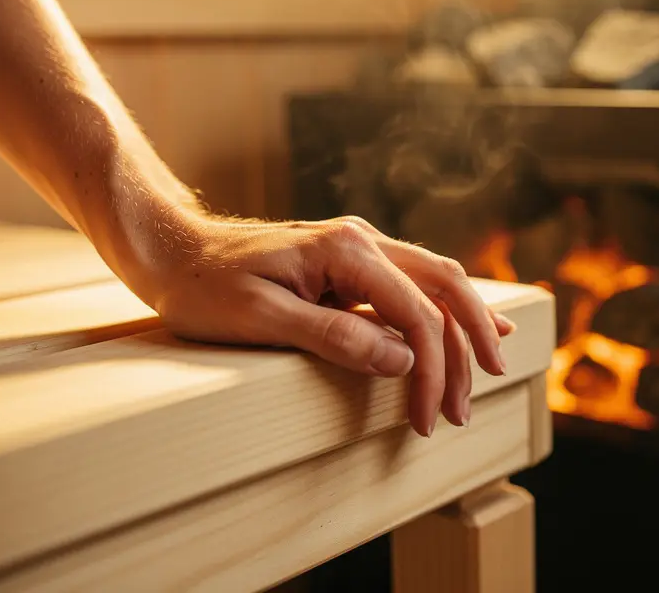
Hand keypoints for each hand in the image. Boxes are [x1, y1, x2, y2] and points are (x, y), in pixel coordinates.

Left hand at [145, 213, 513, 436]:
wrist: (173, 251)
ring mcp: (359, 246)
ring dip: (463, 329)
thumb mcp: (261, 318)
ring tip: (485, 374)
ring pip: (435, 281)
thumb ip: (334, 336)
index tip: (427, 419)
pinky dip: (444, 309)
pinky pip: (413, 282)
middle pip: (443, 287)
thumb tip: (401, 360)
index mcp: (345, 250)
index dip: (431, 369)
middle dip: (467, 347)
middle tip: (465, 406)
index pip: (415, 312)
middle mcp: (362, 239)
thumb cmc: (204, 287)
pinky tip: (469, 323)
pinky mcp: (350, 261)